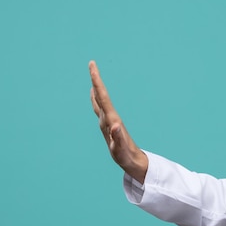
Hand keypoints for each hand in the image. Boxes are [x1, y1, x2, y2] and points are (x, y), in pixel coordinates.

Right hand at [89, 60, 148, 183]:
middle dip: (96, 80)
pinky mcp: (108, 125)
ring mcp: (109, 121)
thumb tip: (115, 125)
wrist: (133, 161)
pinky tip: (94, 96)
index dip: (97, 83)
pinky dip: (96, 99)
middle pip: (102, 95)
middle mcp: (110, 117)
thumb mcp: (120, 149)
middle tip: (92, 64)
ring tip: (92, 76)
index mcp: (112, 120)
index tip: (93, 68)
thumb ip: (118, 137)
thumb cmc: (126, 157)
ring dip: (96, 88)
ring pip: (100, 101)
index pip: (103, 98)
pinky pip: (100, 108)